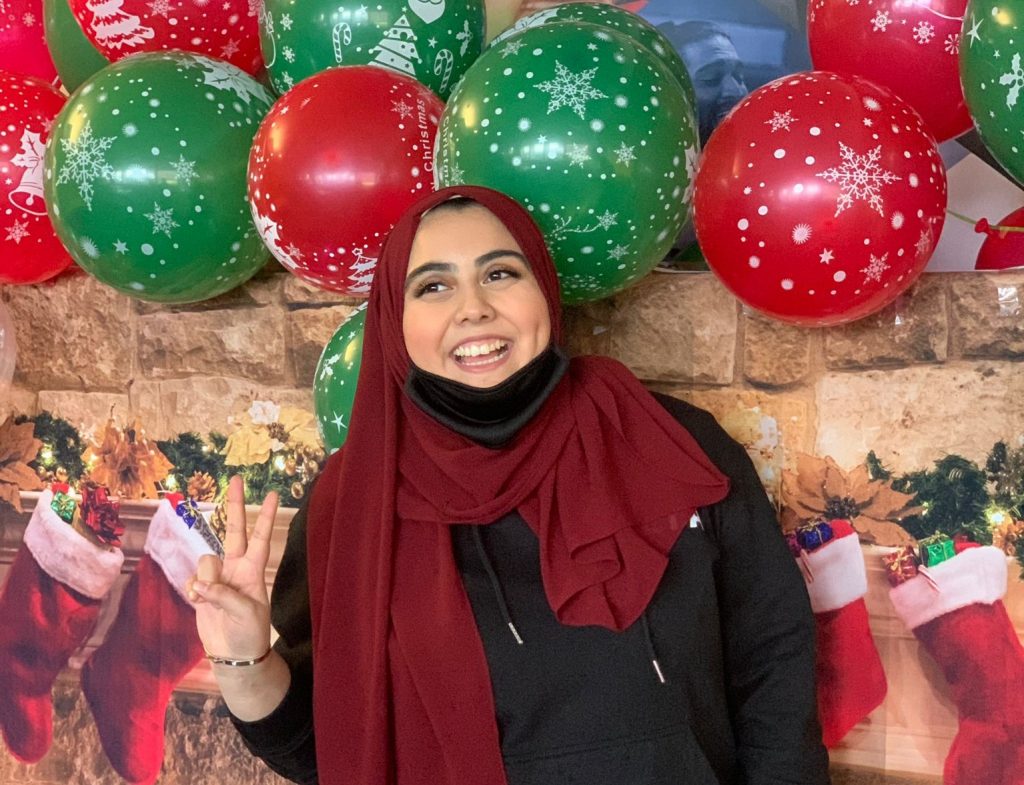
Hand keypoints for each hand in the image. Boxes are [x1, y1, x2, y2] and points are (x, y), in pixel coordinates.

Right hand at [188, 476, 278, 660]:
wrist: (233, 655)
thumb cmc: (249, 633)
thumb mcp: (245, 614)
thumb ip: (224, 596)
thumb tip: (203, 585)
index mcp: (254, 571)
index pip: (261, 538)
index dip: (266, 517)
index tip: (273, 494)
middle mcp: (236, 568)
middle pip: (234, 531)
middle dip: (235, 505)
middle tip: (237, 479)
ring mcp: (218, 577)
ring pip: (205, 560)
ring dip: (204, 577)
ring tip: (209, 599)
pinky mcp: (202, 589)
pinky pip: (193, 578)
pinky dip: (193, 589)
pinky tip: (199, 603)